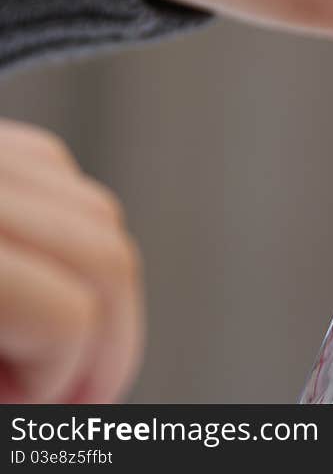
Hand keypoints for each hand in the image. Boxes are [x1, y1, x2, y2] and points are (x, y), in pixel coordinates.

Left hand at [0, 120, 142, 402]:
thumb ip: (5, 379)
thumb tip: (73, 398)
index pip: (68, 316)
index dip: (63, 381)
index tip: (35, 406)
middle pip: (109, 257)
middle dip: (107, 341)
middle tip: (73, 391)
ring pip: (103, 216)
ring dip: (95, 291)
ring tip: (47, 337)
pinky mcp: (1, 139)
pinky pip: (71, 184)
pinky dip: (73, 240)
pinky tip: (36, 275)